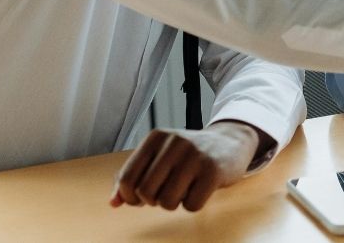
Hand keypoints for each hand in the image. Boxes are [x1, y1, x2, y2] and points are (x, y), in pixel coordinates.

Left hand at [110, 121, 261, 211]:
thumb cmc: (188, 154)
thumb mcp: (159, 156)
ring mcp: (195, 156)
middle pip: (145, 193)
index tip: (138, 198)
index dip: (128, 196)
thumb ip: (134, 176)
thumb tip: (113, 202)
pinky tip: (199, 189)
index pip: (127, 178)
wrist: (230, 142)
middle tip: (165, 191)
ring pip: (167, 202)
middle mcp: (174, 143)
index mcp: (156, 137)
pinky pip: (191, 205)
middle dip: (153, 200)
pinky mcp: (213, 171)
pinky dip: (193, 204)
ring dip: (174, 203)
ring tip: (183, 189)